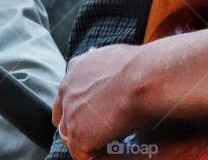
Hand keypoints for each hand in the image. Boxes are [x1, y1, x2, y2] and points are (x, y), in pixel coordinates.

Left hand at [53, 44, 147, 158]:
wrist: (143, 78)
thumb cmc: (141, 67)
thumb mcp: (114, 57)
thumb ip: (104, 68)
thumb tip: (114, 73)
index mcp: (76, 68)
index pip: (68, 94)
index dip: (81, 106)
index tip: (94, 113)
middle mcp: (67, 90)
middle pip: (64, 116)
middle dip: (79, 124)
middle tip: (100, 129)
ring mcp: (70, 114)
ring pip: (71, 137)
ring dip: (88, 141)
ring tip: (108, 142)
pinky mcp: (79, 136)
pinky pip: (82, 155)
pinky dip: (95, 155)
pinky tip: (110, 151)